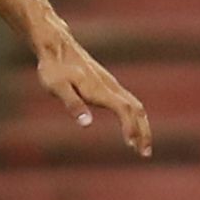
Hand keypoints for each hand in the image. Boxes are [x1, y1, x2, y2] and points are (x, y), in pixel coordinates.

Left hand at [35, 26, 151, 154]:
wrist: (55, 45)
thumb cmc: (53, 68)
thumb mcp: (57, 88)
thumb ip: (72, 104)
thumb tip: (86, 123)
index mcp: (101, 89)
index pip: (124, 109)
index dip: (130, 127)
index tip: (131, 144)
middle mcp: (110, 86)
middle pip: (137, 109)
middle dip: (143, 131)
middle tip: (145, 154)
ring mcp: (110, 84)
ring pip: (135, 105)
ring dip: (141, 126)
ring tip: (141, 146)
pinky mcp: (106, 84)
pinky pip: (128, 102)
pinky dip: (134, 117)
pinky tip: (130, 128)